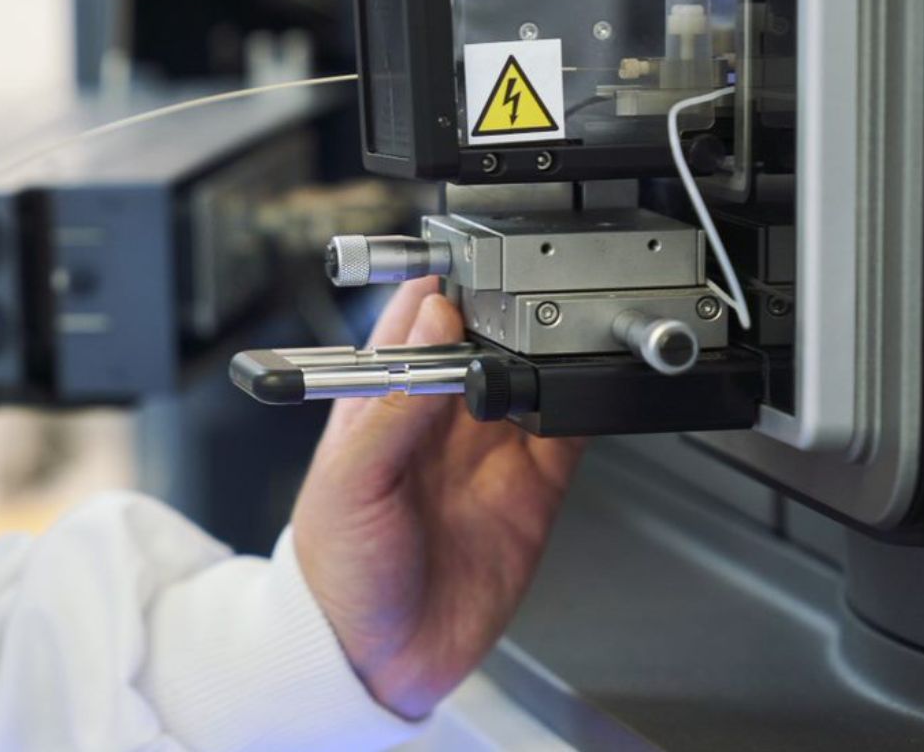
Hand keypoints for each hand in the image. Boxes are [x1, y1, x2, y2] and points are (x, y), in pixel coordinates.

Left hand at [291, 278, 585, 719]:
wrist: (371, 658)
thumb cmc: (334, 567)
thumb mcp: (349, 478)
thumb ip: (394, 404)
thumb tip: (431, 324)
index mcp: (383, 399)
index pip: (418, 317)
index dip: (449, 284)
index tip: (477, 265)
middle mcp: (440, 417)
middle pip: (487, 336)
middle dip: (512, 309)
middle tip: (534, 295)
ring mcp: (489, 450)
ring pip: (533, 375)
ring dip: (552, 353)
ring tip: (564, 336)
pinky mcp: (533, 489)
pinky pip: (568, 432)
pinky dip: (586, 406)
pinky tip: (589, 388)